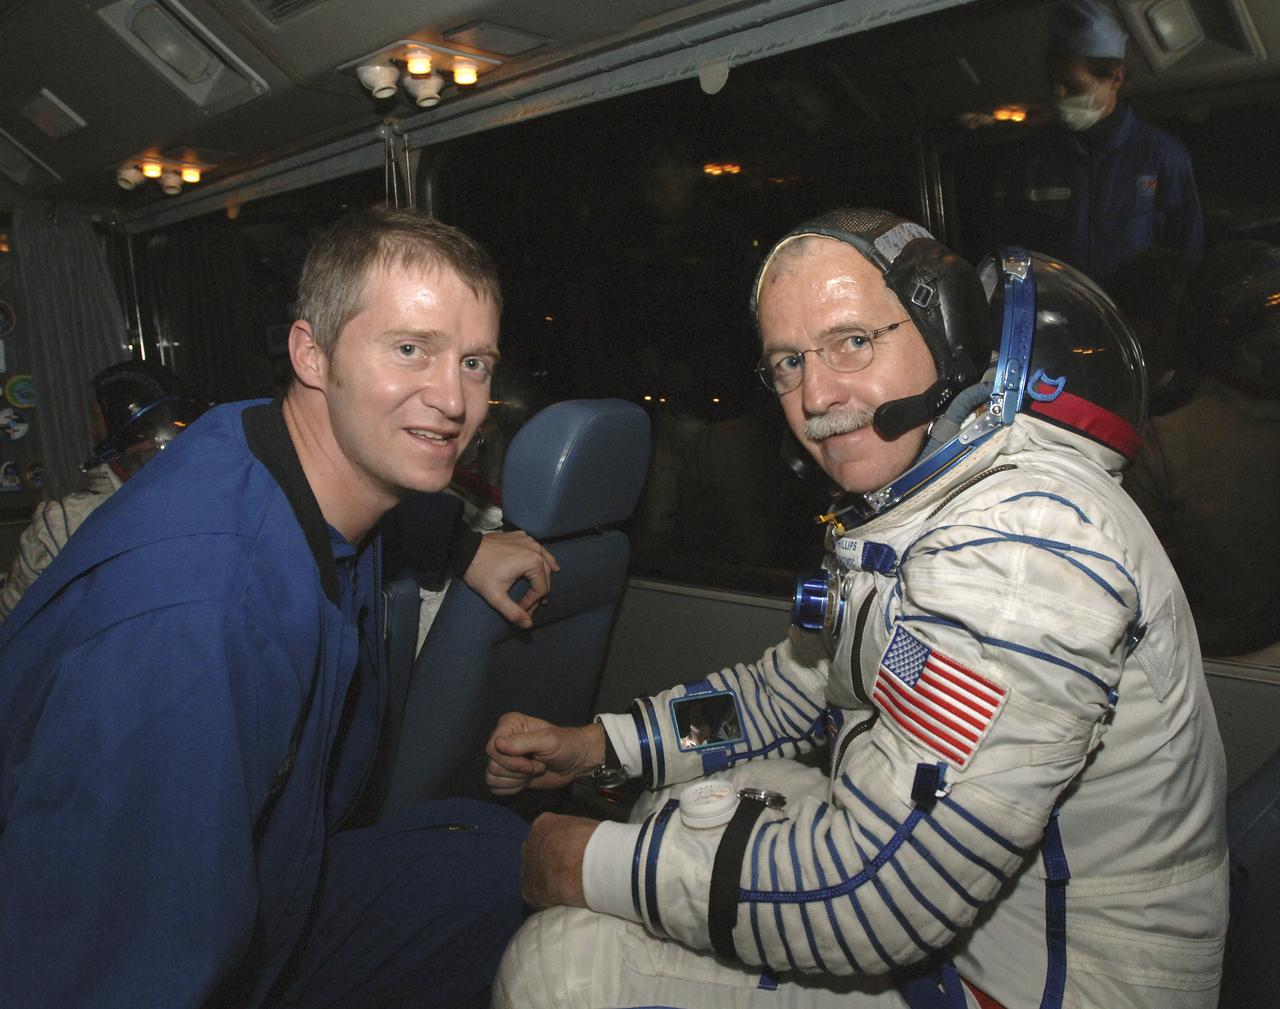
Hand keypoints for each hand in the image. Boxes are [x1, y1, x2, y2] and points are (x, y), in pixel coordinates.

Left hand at [463, 531, 558, 628]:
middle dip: (539, 591)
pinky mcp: (519, 535)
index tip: (521, 610)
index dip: (533, 603)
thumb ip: (513, 613)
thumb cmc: (480, 572)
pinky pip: (535, 547)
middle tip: (531, 604)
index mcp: (533, 562)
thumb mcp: (495, 597)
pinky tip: (540, 558)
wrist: (464, 550)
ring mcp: (528, 540)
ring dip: (547, 570)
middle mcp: (535, 549)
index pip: (541, 589)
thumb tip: (528, 625)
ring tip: (551, 579)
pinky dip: (540, 555)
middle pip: (545, 574)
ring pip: (544, 558)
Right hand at [485, 713, 604, 795]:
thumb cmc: (565, 745)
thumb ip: (522, 742)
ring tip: (534, 769)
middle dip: (518, 771)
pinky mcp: (506, 774)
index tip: (532, 759)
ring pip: (492, 777)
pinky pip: (496, 788)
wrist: (575, 762)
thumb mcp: (547, 741)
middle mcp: (502, 739)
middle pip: (492, 765)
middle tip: (538, 765)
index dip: (510, 760)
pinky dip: (513, 787)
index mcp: (509, 724)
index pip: (492, 747)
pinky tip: (527, 779)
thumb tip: (497, 744)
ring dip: (517, 779)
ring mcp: (503, 758)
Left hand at [520, 812, 597, 908]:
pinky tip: (563, 901)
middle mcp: (530, 843)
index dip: (559, 846)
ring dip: (547, 881)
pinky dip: (548, 900)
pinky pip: (537, 896)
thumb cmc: (595, 843)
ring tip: (567, 888)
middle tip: (568, 871)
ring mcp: (527, 867)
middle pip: (537, 853)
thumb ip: (575, 834)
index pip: (547, 834)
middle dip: (549, 862)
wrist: (589, 866)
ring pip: (534, 874)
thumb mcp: (585, 827)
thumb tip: (581, 843)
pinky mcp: (528, 890)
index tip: (571, 854)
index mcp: (544, 824)